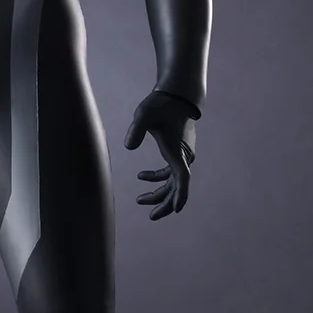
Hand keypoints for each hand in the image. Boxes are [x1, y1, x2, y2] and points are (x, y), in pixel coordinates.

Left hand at [124, 90, 197, 220]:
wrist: (176, 94)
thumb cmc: (160, 104)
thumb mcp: (144, 115)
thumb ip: (136, 130)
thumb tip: (128, 147)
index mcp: (177, 152)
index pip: (182, 178)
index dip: (180, 195)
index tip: (176, 210)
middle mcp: (183, 156)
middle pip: (177, 186)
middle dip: (165, 203)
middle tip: (151, 217)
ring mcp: (182, 155)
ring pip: (173, 181)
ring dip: (159, 192)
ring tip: (140, 200)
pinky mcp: (178, 151)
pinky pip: (170, 172)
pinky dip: (157, 178)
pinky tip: (141, 177)